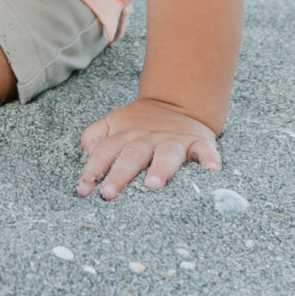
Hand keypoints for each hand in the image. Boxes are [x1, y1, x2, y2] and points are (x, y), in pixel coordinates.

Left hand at [77, 98, 221, 197]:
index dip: (92, 169)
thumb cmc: (140, 124)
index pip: (104, 151)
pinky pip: (205, 151)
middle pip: (132, 156)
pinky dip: (209, 159)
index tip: (82, 190)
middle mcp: (147, 138)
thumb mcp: (114, 123)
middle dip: (120, 174)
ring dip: (160, 168)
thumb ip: (95, 136)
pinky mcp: (197, 143)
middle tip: (109, 193)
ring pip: (166, 154)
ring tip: (154, 184)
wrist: (177, 102)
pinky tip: (212, 170)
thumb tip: (85, 151)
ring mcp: (173, 141)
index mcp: (125, 135)